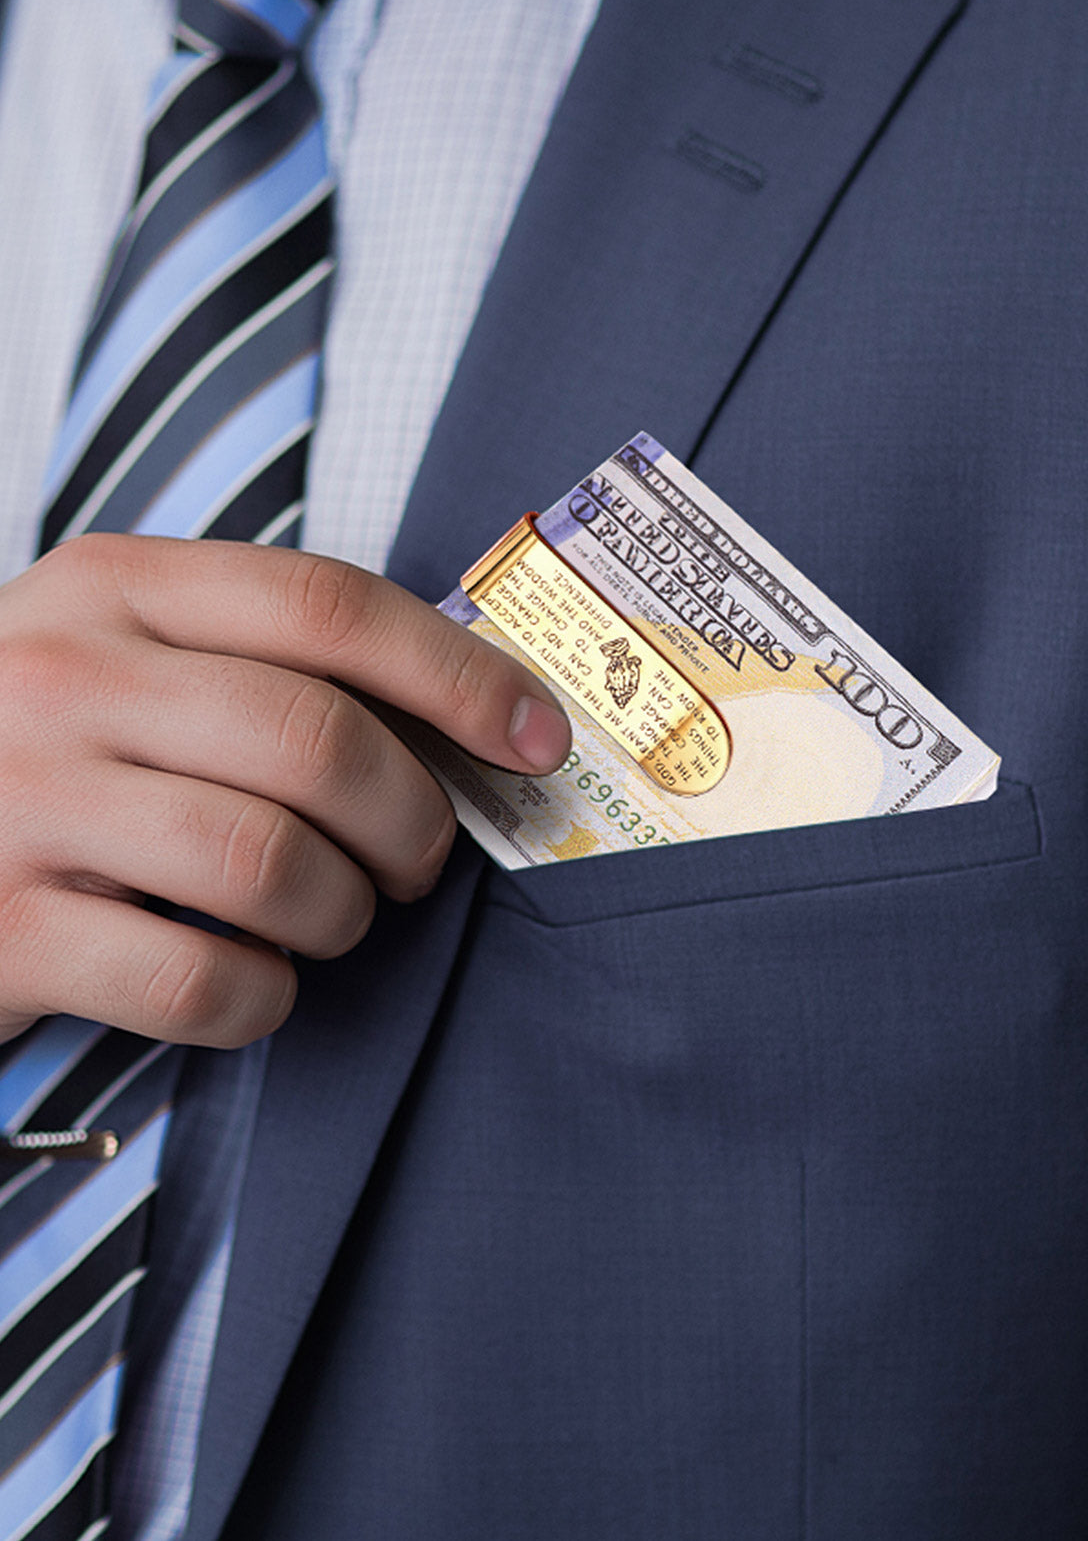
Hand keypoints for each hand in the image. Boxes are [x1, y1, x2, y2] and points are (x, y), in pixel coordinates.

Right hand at [0, 535, 570, 1046]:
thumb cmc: (40, 741)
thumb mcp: (124, 653)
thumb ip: (259, 659)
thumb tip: (466, 714)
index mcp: (115, 586)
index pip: (330, 606)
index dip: (460, 676)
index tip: (537, 737)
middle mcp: (66, 677)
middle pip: (318, 740)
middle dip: (413, 819)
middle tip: (419, 859)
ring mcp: (24, 803)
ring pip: (270, 863)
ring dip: (344, 911)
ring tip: (335, 916)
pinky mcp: (4, 930)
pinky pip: (200, 980)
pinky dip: (265, 997)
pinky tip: (258, 981)